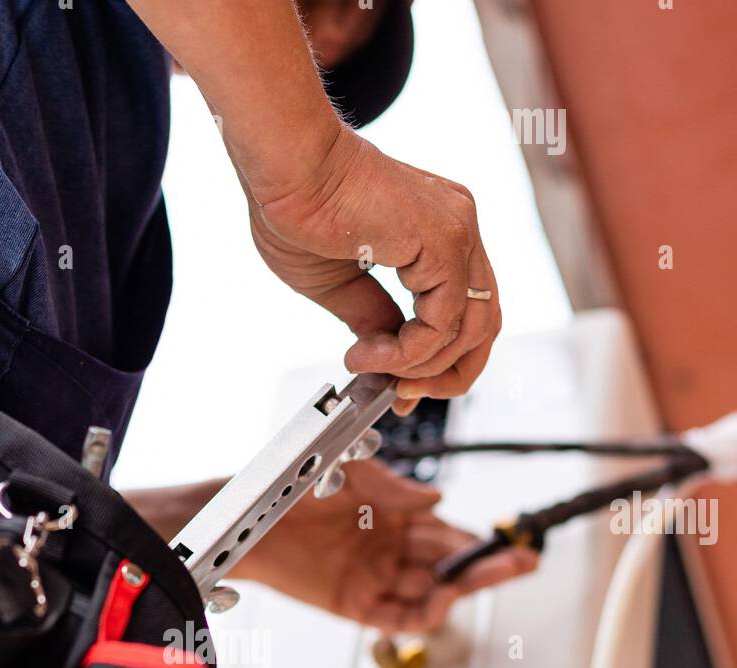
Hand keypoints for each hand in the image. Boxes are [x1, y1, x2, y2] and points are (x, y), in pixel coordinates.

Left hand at [232, 457, 535, 631]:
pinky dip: (425, 614)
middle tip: (523, 563)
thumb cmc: (296, 486)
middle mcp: (389, 549)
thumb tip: (438, 501)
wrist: (251, 516)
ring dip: (463, 587)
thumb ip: (399, 491)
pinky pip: (399, 618)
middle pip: (448, 565)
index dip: (479, 541)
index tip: (511, 543)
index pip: (447, 533)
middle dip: (486, 566)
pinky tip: (445, 599)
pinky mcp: (355, 605)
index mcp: (394, 517)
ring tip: (492, 577)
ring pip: (431, 592)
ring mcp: (375, 578)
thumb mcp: (357, 474)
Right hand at [251, 126, 500, 416]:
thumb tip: (387, 358)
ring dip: (419, 368)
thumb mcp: (341, 285)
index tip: (399, 386)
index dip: (438, 360)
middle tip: (401, 395)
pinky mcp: (446, 242)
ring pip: (470, 331)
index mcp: (439, 232)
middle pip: (484, 325)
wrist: (286, 170)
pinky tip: (369, 354)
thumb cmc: (298, 209)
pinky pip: (443, 324)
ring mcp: (459, 231)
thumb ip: (374, 318)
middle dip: (445, 374)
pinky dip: (408, 354)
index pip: (465, 310)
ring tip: (369, 366)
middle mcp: (459, 228)